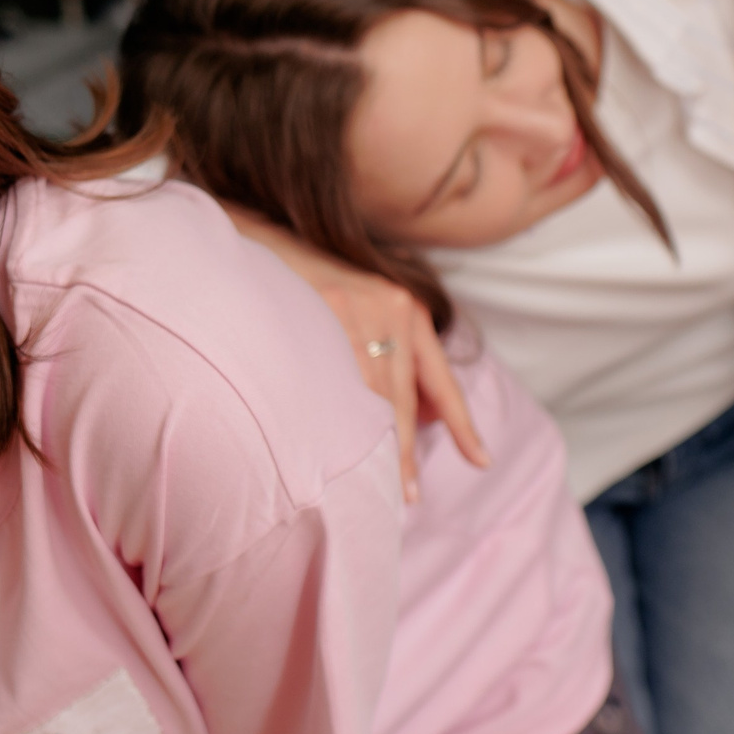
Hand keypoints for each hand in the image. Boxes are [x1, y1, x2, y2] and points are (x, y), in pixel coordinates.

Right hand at [221, 204, 486, 501]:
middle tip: (405, 498)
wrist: (252, 235)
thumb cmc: (302, 284)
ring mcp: (357, 308)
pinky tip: (335, 447)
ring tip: (373, 489)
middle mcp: (392, 306)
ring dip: (373, 446)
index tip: (481, 461)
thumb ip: (382, 352)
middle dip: (402, 453)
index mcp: (407, 308)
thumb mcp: (357, 308)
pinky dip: (337, 418)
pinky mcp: (323, 309)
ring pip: (371, 397)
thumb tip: (408, 416)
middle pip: (402, 401)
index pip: (440, 380)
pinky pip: (336, 380)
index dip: (461, 424)